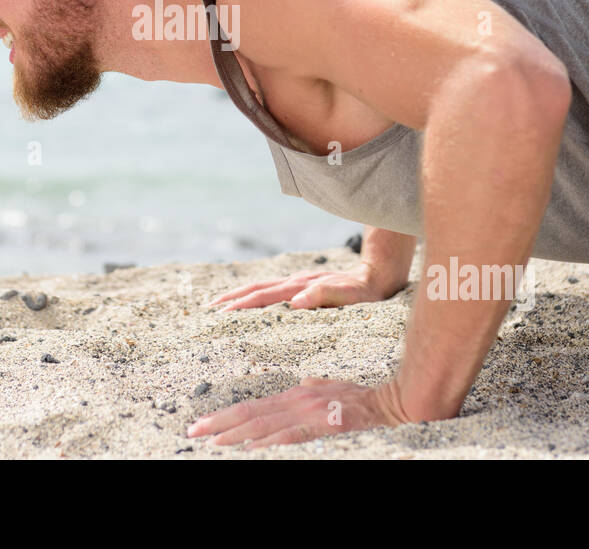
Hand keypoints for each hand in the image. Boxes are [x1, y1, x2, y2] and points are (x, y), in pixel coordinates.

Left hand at [186, 377, 410, 448]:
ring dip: (236, 435)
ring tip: (212, 442)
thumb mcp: (334, 388)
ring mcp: (310, 412)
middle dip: (219, 424)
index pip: (254, 406)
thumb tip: (303, 383)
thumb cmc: (365, 399)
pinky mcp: (325, 425)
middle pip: (251, 413)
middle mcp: (298, 400)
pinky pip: (291, 436)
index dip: (226, 416)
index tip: (204, 425)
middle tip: (193, 432)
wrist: (393, 401)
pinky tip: (251, 449)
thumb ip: (316, 386)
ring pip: (265, 424)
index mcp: (297, 394)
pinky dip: (269, 443)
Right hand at [207, 262, 401, 310]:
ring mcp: (299, 282)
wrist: (378, 275)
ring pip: (262, 287)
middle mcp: (296, 282)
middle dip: (232, 298)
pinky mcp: (304, 286)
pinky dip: (255, 295)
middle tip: (209, 309)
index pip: (264, 296)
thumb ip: (322, 296)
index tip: (221, 313)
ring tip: (220, 303)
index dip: (242, 304)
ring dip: (240, 295)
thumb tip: (294, 302)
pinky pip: (272, 290)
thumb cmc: (365, 292)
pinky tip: (251, 301)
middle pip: (257, 288)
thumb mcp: (348, 297)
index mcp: (301, 286)